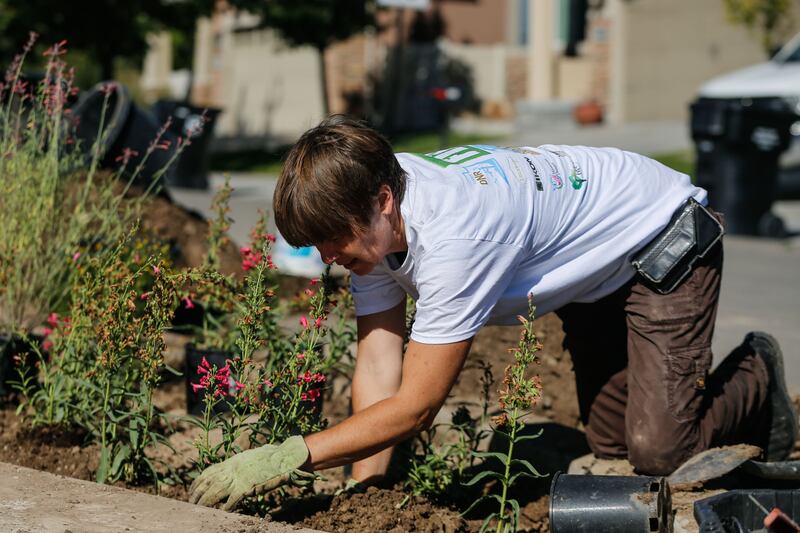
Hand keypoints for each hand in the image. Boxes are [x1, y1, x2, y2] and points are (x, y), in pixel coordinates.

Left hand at [189, 435, 308, 510]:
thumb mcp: (250, 457)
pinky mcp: (247, 486)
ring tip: (199, 509)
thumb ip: (239, 465)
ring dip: (206, 502)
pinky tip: (222, 512)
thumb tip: (232, 469)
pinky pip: (233, 499)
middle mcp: (232, 468)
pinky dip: (226, 506)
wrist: (284, 456)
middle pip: (208, 482)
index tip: (191, 490)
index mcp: (232, 462)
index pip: (209, 472)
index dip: (197, 482)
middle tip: (190, 503)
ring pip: (215, 491)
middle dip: (197, 494)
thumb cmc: (271, 457)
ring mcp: (239, 477)